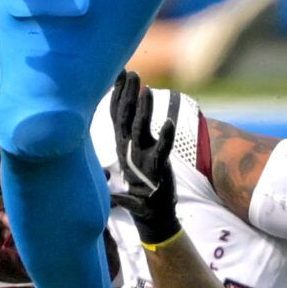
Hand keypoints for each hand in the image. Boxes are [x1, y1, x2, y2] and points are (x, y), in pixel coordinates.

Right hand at [108, 72, 180, 244]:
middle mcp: (129, 150)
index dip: (118, 94)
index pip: (116, 116)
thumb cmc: (140, 186)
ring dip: (143, 110)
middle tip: (131, 72)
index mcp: (122, 146)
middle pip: (125, 118)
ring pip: (140, 130)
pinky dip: (166, 137)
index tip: (119, 73)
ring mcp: (142, 158)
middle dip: (127, 95)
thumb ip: (124, 139)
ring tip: (146, 90)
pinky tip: (170, 123)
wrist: (152, 215)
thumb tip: (117, 118)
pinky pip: (162, 150)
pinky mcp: (158, 168)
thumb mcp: (129, 161)